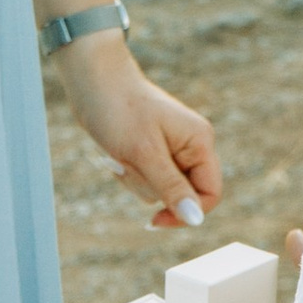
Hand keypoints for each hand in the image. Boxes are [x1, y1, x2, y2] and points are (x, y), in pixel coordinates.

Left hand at [56, 35, 221, 228]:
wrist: (92, 81)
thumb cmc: (119, 110)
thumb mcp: (145, 154)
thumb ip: (172, 188)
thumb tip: (195, 221)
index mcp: (200, 142)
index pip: (210, 194)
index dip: (187, 213)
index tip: (155, 220)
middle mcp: (191, 147)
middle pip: (180, 195)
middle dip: (150, 186)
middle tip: (128, 161)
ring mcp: (171, 150)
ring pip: (158, 190)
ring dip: (134, 179)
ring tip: (118, 153)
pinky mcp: (151, 152)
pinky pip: (144, 179)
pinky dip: (128, 172)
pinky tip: (115, 153)